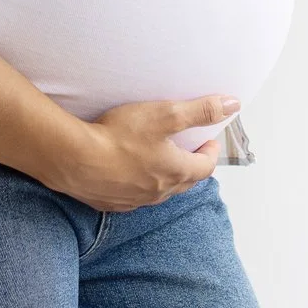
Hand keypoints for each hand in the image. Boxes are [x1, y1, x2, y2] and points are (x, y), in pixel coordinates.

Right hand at [52, 95, 238, 212]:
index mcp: (176, 172)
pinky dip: (138, 185)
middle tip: (189, 150)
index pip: (205, 167)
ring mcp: (134, 201)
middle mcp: (158, 193)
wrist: (73, 158)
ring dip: (165, 177)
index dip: (210, 152)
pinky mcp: (111, 203)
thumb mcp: (166, 114)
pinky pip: (133, 197)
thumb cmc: (119, 136)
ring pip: (159, 191)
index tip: (209, 140)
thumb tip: (233, 104)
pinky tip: (128, 173)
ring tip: (160, 159)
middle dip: (191, 166)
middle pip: (184, 182)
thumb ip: (201, 110)